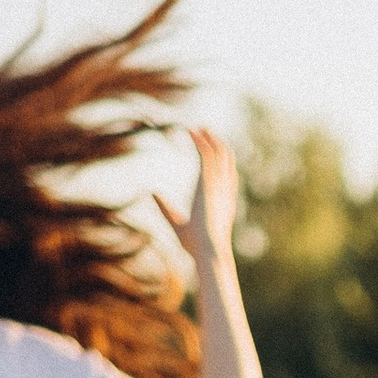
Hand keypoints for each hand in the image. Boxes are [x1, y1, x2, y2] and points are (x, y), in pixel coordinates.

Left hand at [154, 123, 237, 268]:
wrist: (207, 250)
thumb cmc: (194, 245)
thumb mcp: (175, 222)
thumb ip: (164, 207)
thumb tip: (151, 194)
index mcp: (223, 201)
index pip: (227, 175)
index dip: (220, 161)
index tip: (208, 150)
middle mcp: (225, 190)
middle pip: (226, 159)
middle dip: (216, 144)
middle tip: (203, 131)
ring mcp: (219, 185)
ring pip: (219, 153)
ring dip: (209, 138)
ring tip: (197, 128)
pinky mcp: (209, 182)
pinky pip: (207, 154)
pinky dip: (200, 141)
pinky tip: (190, 132)